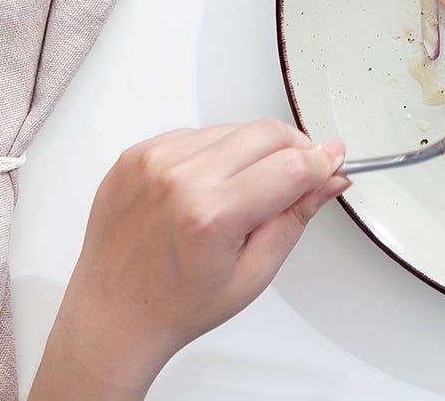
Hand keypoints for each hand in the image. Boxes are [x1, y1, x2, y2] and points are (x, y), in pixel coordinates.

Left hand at [28, 120, 348, 400]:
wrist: (111, 317)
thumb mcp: (253, 274)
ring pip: (235, 128)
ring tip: (239, 193)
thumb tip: (329, 178)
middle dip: (294, 150)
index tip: (333, 162)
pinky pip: (197, 133)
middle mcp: (179, 180)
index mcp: (211, 216)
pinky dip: (214, 152)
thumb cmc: (175, 306)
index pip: (292, 166)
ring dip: (252, 151)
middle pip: (268, 133)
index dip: (321, 162)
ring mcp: (153, 162)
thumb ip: (296, 217)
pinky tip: (205, 187)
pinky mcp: (136, 154)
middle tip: (297, 176)